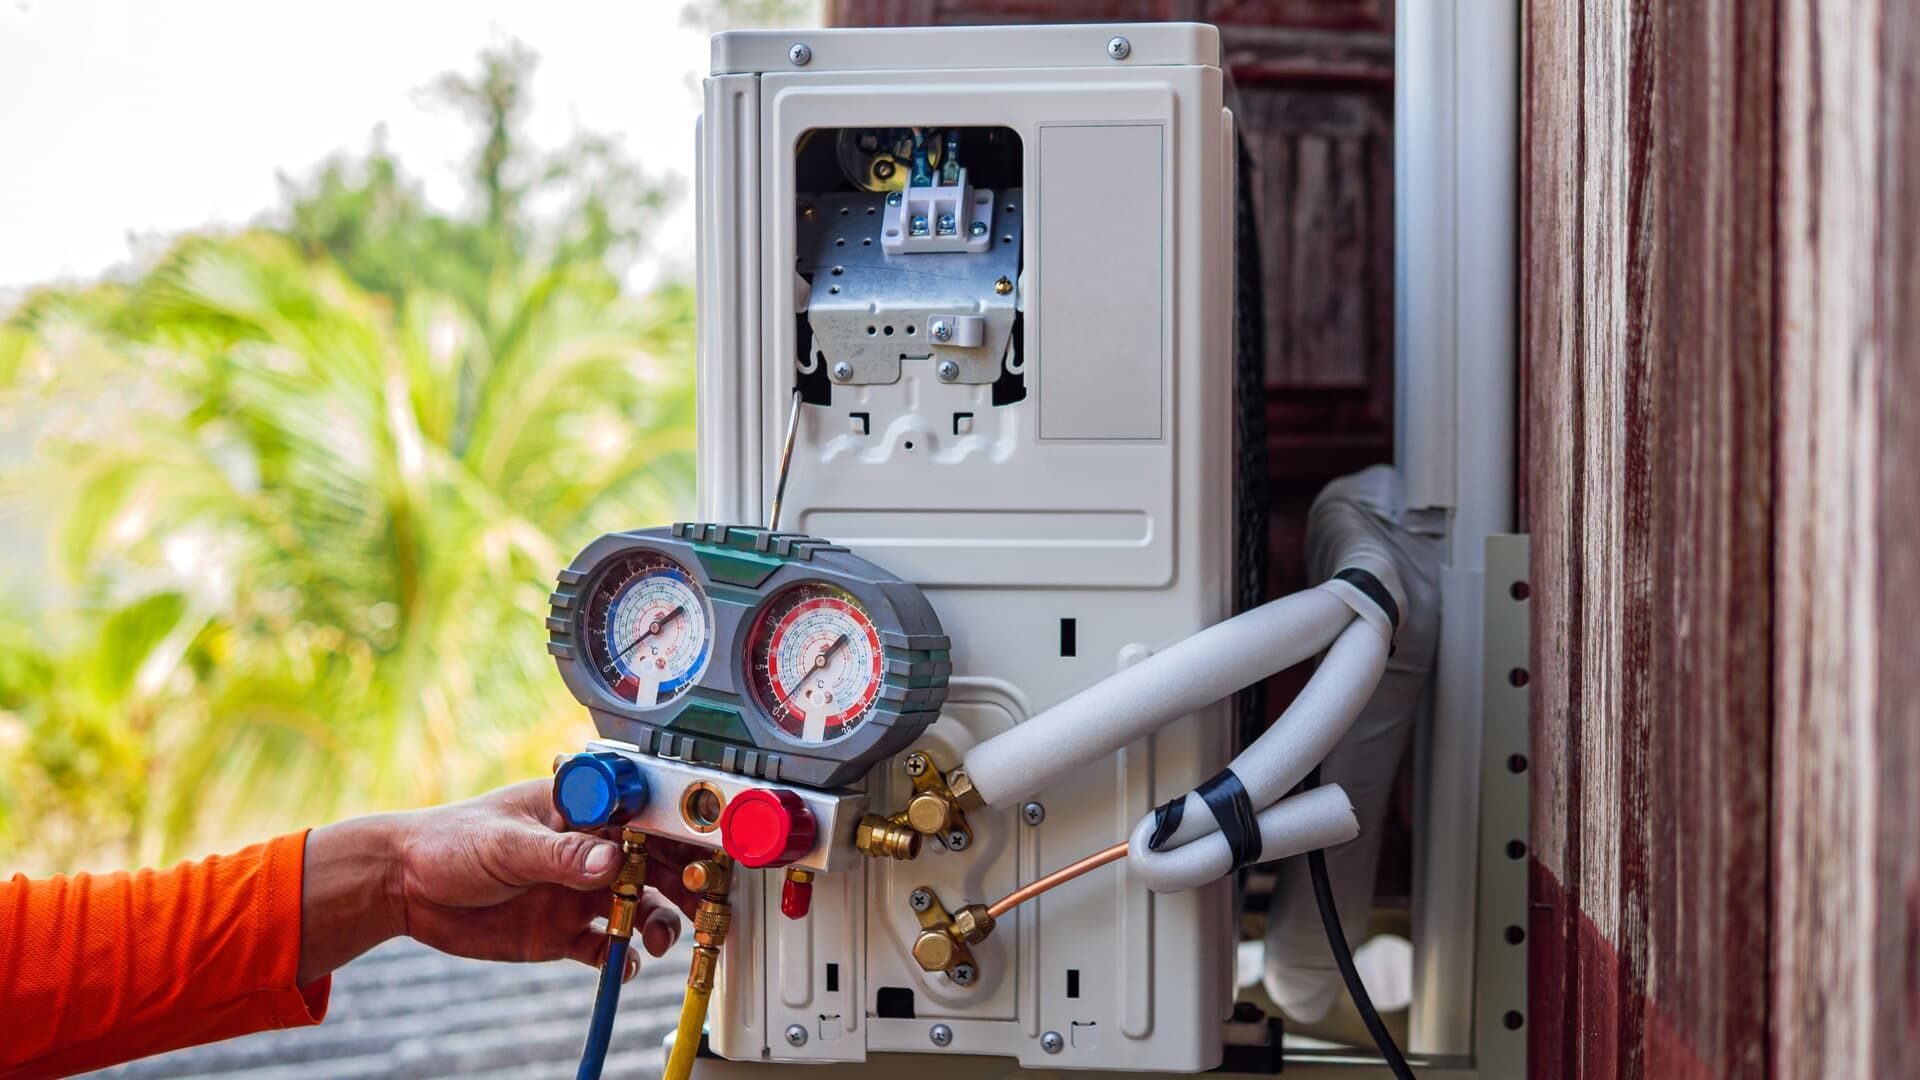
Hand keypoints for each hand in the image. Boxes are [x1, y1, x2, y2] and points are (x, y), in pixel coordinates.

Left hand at [298, 780, 703, 984]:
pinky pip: (606, 946)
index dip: (679, 833)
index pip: (644, 817)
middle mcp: (588, 851)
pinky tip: (623, 965)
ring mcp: (578, 891)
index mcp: (581, 811)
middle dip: (683, 884)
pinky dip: (622, 957)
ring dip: (658, 923)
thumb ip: (560, 854)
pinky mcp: (562, 931)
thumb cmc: (448, 842)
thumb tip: (610, 861)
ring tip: (656, 942)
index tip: (702, 853)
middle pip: (654, 865)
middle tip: (703, 905)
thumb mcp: (505, 844)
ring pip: (639, 907)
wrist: (403, 888)